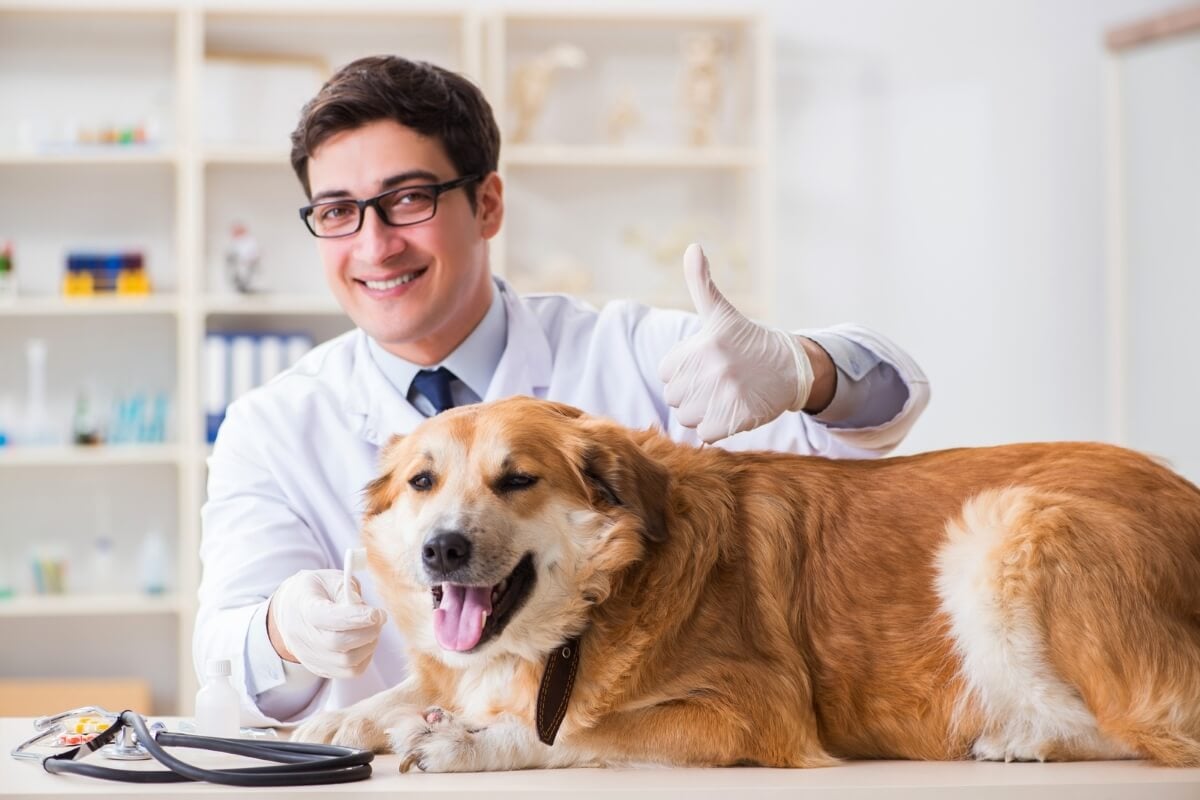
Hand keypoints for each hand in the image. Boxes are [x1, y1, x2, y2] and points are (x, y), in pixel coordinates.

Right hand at [267, 569, 386, 678]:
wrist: (291, 609)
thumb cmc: (314, 591)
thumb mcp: (329, 579)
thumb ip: (348, 592)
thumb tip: (367, 612)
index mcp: (304, 607)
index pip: (328, 617)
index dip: (356, 617)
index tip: (377, 613)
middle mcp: (303, 636)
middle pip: (338, 643)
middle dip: (367, 632)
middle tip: (379, 619)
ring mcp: (310, 655)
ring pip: (346, 662)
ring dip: (369, 646)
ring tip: (373, 629)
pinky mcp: (319, 668)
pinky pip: (348, 672)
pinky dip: (365, 659)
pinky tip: (367, 643)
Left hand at [658, 243, 826, 443]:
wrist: (792, 368)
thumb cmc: (749, 341)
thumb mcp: (721, 312)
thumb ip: (701, 282)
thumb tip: (692, 247)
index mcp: (704, 345)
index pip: (666, 372)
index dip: (683, 371)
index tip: (706, 363)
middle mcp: (714, 370)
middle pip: (675, 397)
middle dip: (692, 392)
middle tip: (718, 380)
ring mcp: (725, 396)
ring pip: (687, 417)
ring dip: (702, 411)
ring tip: (723, 395)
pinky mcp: (736, 420)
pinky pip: (706, 434)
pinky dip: (715, 428)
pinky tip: (731, 410)